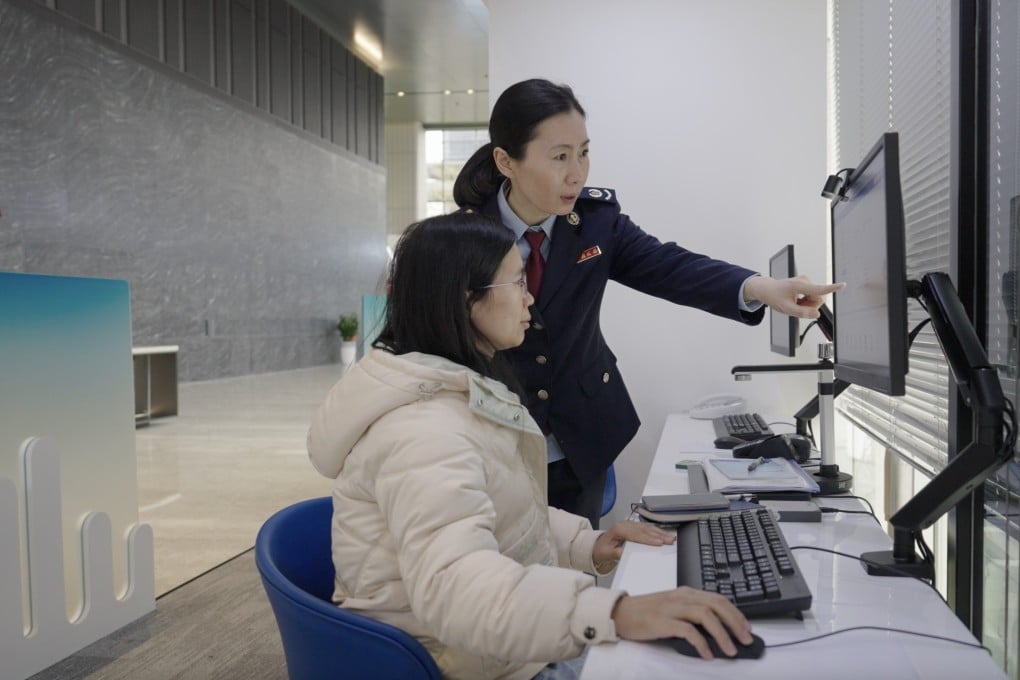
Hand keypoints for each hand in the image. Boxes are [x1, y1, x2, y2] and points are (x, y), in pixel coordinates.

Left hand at [592, 521, 673, 568]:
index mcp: (618, 529)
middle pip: (645, 530)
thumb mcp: (607, 553)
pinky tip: (665, 534)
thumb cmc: (602, 549)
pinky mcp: (634, 527)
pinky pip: (647, 528)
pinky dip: (657, 531)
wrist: (598, 545)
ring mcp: (630, 525)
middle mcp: (625, 525)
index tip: (659, 543)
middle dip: (659, 535)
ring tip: (671, 538)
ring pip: (647, 528)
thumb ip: (616, 553)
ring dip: (660, 533)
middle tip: (670, 540)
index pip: (637, 534)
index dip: (649, 539)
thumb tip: (626, 553)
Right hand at [611, 587, 753, 659]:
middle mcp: (681, 597)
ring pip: (705, 615)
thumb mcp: (672, 607)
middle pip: (716, 604)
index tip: (747, 628)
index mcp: (686, 592)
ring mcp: (671, 607)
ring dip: (722, 634)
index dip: (736, 613)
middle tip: (746, 640)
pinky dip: (701, 643)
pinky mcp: (662, 621)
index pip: (717, 598)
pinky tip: (707, 654)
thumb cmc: (646, 613)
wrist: (620, 613)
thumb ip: (691, 613)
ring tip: (730, 650)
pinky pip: (687, 630)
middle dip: (735, 622)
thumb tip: (716, 629)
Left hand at [745, 275, 844, 318]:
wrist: (768, 289)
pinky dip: (806, 300)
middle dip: (810, 306)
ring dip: (807, 304)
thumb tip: (817, 314)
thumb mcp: (786, 309)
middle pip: (819, 299)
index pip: (818, 289)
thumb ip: (802, 313)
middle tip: (797, 305)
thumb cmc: (775, 297)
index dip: (832, 288)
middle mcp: (805, 280)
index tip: (843, 284)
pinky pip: (813, 296)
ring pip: (817, 298)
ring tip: (796, 302)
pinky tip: (797, 299)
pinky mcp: (807, 283)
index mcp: (799, 286)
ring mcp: (807, 281)